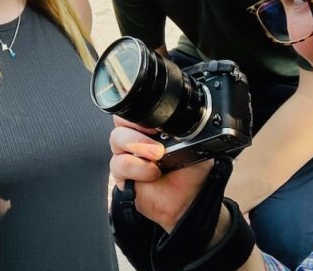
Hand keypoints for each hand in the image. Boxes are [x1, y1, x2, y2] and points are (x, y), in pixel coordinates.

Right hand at [109, 117, 214, 232]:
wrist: (189, 200)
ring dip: (138, 146)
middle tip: (156, 140)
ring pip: (116, 140)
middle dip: (136, 128)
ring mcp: (127, 156)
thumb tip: (184, 120)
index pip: (132, 112)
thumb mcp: (196, 145)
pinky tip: (152, 173)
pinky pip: (119, 164)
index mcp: (149, 129)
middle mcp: (134, 139)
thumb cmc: (191, 173)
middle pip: (120, 122)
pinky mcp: (122, 175)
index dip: (138, 113)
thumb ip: (189, 130)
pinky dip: (137, 167)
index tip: (154, 122)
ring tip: (157, 156)